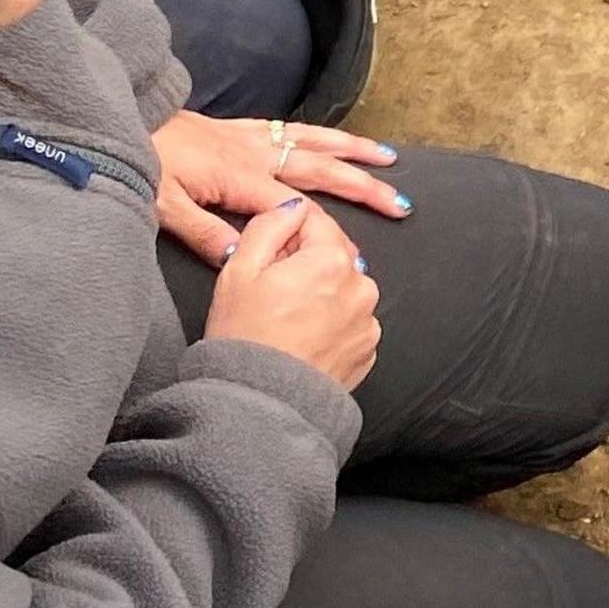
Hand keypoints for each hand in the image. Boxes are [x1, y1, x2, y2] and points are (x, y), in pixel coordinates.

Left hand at [152, 110, 405, 267]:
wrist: (120, 115)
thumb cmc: (138, 162)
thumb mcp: (161, 205)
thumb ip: (202, 233)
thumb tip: (242, 257)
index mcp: (241, 177)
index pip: (296, 209)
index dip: (328, 231)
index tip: (356, 252)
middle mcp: (255, 153)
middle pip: (321, 170)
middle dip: (364, 186)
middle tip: (400, 201)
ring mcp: (249, 137)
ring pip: (314, 141)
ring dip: (353, 150)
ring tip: (387, 157)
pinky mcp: (238, 127)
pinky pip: (291, 128)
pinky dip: (320, 133)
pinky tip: (332, 138)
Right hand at [206, 199, 380, 391]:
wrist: (259, 401)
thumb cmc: (244, 336)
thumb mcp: (239, 270)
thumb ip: (269, 225)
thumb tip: (293, 206)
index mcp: (332, 259)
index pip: (317, 222)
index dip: (289, 233)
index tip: (272, 253)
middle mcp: (361, 285)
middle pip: (334, 256)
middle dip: (307, 264)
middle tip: (273, 292)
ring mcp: (369, 320)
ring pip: (344, 289)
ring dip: (323, 293)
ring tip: (286, 320)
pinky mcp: (368, 349)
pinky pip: (351, 321)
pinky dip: (332, 323)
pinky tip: (303, 338)